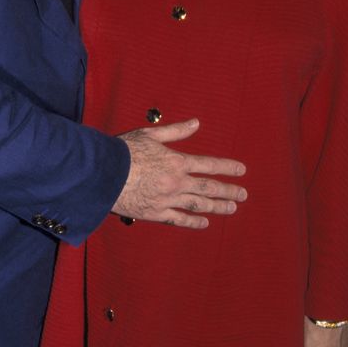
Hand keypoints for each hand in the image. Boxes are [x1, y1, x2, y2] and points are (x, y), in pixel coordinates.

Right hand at [112, 118, 246, 228]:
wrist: (103, 174)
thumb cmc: (125, 151)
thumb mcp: (151, 135)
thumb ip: (176, 131)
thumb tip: (196, 123)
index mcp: (177, 161)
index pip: (209, 164)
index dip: (227, 167)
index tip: (241, 171)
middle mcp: (177, 182)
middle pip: (209, 187)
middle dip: (229, 190)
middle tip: (244, 195)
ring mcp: (168, 199)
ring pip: (199, 205)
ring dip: (217, 207)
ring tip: (232, 208)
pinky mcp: (156, 213)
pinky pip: (179, 219)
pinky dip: (193, 222)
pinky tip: (204, 223)